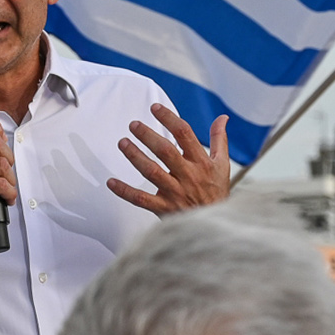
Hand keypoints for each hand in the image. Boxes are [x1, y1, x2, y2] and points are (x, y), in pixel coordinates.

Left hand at [108, 104, 229, 215]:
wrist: (214, 227)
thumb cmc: (216, 194)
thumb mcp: (223, 165)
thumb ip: (219, 140)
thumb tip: (222, 117)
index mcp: (201, 162)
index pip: (185, 135)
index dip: (169, 119)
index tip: (155, 108)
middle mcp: (188, 176)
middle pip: (166, 151)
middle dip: (148, 136)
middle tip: (133, 124)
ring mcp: (175, 193)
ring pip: (152, 172)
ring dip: (135, 156)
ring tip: (123, 143)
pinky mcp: (164, 209)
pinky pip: (141, 199)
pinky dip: (125, 191)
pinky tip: (111, 182)